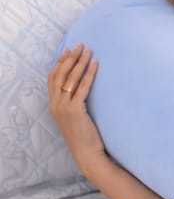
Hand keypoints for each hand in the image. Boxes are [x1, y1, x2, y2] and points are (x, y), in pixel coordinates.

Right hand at [48, 43, 105, 176]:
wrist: (86, 153)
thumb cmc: (84, 136)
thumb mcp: (75, 116)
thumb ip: (74, 103)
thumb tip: (82, 88)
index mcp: (53, 104)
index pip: (53, 78)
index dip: (60, 63)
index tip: (68, 50)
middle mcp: (55, 104)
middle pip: (60, 74)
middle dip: (70, 58)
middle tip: (80, 45)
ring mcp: (63, 107)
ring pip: (70, 78)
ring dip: (80, 62)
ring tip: (88, 50)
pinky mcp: (75, 110)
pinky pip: (82, 88)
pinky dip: (89, 74)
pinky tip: (95, 64)